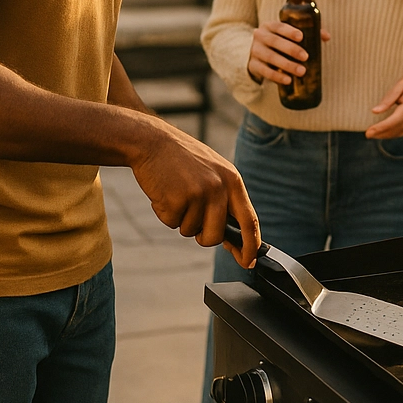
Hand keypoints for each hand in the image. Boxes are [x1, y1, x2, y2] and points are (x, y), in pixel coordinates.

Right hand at [125, 118, 260, 266]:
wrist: (152, 141)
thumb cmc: (182, 160)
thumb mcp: (213, 172)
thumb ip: (224, 200)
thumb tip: (232, 237)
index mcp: (233, 180)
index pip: (249, 220)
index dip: (250, 246)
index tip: (249, 262)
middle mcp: (219, 187)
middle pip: (216, 236)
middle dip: (202, 236)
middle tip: (190, 217)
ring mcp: (199, 193)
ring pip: (191, 231)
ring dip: (180, 219)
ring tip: (175, 193)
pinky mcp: (177, 199)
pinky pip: (171, 223)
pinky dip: (164, 213)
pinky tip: (164, 192)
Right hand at [247, 20, 329, 86]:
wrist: (257, 54)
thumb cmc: (279, 42)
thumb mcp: (288, 35)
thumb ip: (308, 33)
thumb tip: (326, 36)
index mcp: (269, 26)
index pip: (278, 26)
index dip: (289, 31)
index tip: (301, 37)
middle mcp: (260, 36)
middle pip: (274, 41)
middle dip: (291, 49)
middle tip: (306, 56)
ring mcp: (255, 51)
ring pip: (270, 57)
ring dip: (287, 65)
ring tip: (301, 71)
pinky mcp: (253, 65)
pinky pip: (265, 71)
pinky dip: (277, 76)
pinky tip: (288, 80)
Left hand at [366, 69, 402, 138]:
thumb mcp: (399, 86)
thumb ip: (388, 99)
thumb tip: (375, 111)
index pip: (395, 120)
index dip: (381, 127)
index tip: (369, 132)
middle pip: (397, 128)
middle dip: (381, 133)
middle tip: (367, 134)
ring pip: (400, 132)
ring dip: (386, 135)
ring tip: (372, 134)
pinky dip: (393, 134)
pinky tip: (383, 133)